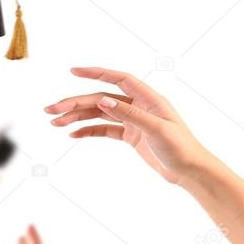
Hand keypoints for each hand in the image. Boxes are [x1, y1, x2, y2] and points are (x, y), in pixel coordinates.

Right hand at [44, 67, 210, 184]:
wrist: (191, 171)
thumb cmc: (181, 149)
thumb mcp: (156, 130)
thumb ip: (129, 114)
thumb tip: (103, 99)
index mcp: (147, 99)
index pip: (118, 79)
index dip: (96, 72)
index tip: (73, 71)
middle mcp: (138, 106)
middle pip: (100, 99)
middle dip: (74, 103)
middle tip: (51, 110)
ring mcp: (133, 121)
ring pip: (99, 114)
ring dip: (77, 117)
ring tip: (55, 123)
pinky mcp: (131, 136)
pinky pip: (105, 129)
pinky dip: (88, 130)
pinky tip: (73, 134)